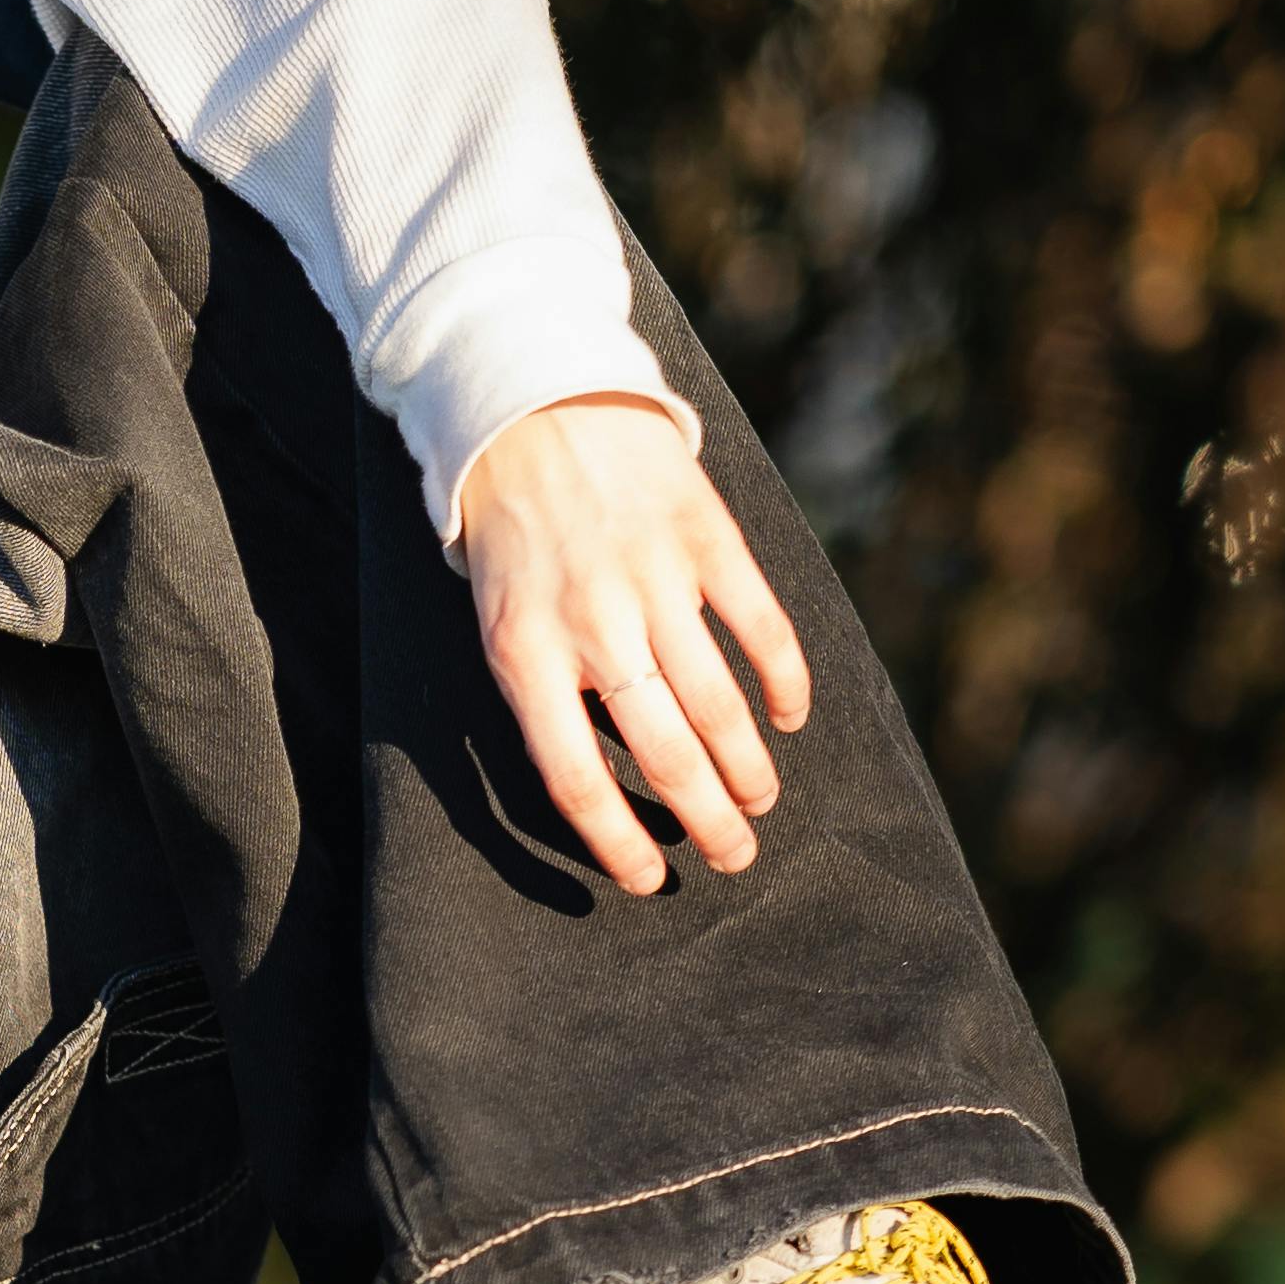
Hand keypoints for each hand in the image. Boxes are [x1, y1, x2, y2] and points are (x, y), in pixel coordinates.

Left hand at [454, 398, 810, 897]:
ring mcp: (656, 581)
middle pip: (666, 754)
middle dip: (710, 821)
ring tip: (761, 799)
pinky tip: (791, 717)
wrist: (532, 402)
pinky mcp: (706, 537)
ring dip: (750, 768)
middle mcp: (594, 627)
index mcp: (525, 655)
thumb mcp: (493, 614)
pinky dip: (785, 681)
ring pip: (720, 705)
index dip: (618, 842)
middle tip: (735, 856)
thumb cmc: (508, 526)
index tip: (651, 881)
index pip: (577, 778)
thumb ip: (541, 687)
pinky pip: (760, 627)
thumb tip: (600, 771)